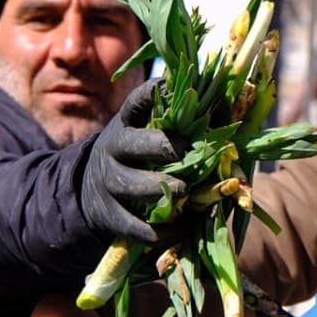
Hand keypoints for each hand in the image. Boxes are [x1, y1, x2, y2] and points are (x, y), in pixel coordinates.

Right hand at [80, 79, 185, 246]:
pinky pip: (134, 225)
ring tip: (185, 191)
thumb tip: (226, 105)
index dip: (152, 92)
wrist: (90, 190)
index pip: (136, 102)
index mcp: (126, 124)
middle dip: (163, 147)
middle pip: (133, 145)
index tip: (172, 86)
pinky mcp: (110, 215)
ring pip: (132, 186)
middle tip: (191, 151)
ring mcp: (108, 183)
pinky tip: (181, 227)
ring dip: (162, 188)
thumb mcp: (144, 131)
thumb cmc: (135, 155)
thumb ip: (176, 120)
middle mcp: (113, 149)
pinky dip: (159, 229)